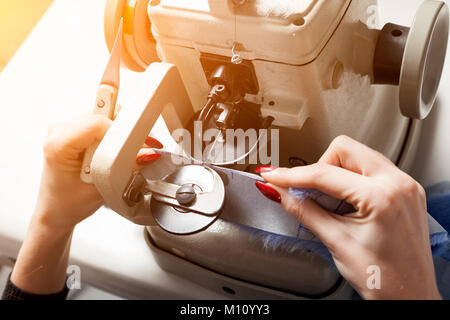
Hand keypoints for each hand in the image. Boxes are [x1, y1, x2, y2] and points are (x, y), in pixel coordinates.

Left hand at [10, 113, 161, 294]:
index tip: (142, 144)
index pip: (98, 123)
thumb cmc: (69, 204)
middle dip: (125, 130)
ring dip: (120, 133)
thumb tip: (149, 153)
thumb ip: (125, 168)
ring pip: (103, 116)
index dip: (123, 131)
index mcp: (58, 145)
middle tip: (142, 146)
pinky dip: (113, 134)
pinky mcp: (74, 131)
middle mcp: (59, 131)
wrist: (55, 210)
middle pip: (102, 115)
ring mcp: (65, 129)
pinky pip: (100, 122)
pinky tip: (116, 150)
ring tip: (127, 152)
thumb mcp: (100, 188)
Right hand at [256, 136, 440, 299]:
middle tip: (304, 190)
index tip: (273, 176)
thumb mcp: (336, 241)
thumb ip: (304, 210)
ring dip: (335, 172)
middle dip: (319, 167)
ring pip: (358, 155)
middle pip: (344, 150)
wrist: (411, 297)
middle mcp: (398, 183)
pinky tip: (343, 200)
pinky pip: (371, 169)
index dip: (291, 175)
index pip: (324, 174)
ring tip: (326, 200)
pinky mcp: (404, 190)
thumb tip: (280, 192)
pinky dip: (350, 178)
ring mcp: (405, 185)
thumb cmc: (384, 278)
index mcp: (382, 196)